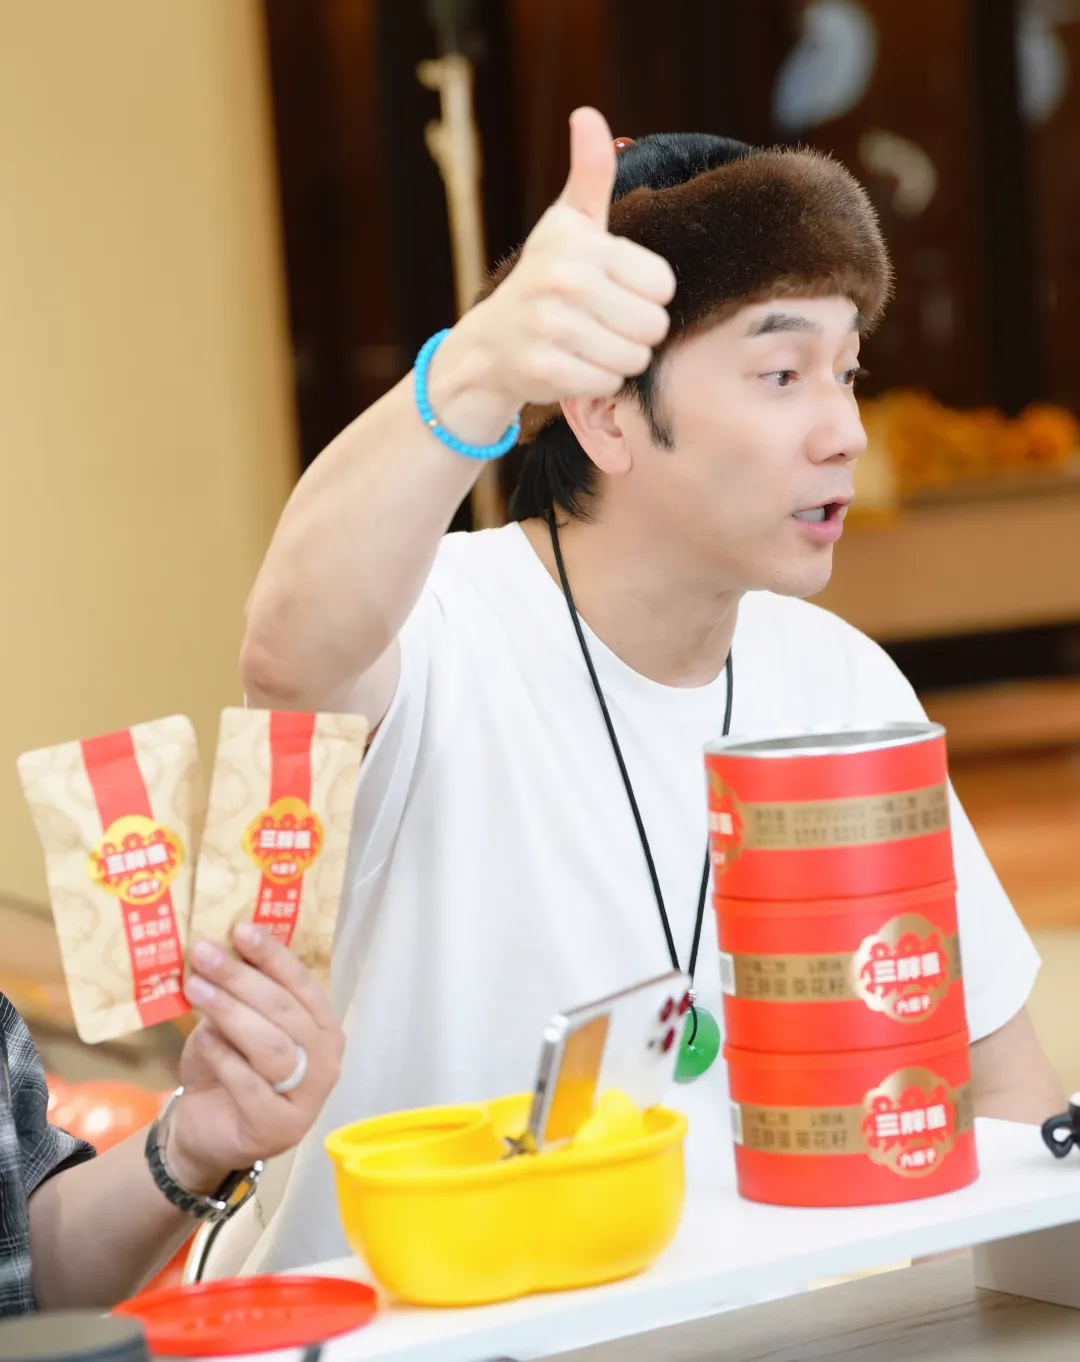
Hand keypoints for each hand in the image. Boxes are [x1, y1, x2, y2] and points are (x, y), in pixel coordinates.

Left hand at [165, 924, 344, 1193]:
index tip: (240, 929)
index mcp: (323, 1025)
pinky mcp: (279, 1127)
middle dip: (241, 978)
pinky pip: (251, 1085)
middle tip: (204, 953)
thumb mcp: (234, 1022)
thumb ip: (241, 993)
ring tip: (196, 989)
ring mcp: (308, 1097)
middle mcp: (326, 1059)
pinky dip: (225, 1057)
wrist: (206, 1130)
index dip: (272, 954)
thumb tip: (223, 944)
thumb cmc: (226, 1066)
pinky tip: (205, 1037)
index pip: (301, 982)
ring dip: (231, 1012)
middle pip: (284, 1010)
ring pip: (271, 1045)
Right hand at [446, 107, 675, 411]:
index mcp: (581, 244)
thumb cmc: (542, 279)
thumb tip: (588, 115)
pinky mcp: (548, 370)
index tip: (616, 289)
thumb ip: (590, 175)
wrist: (488, 345)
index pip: (663, 284)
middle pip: (653, 324)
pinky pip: (609, 383)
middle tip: (604, 323)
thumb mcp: (567, 224)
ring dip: (619, 358)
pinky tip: (575, 364)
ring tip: (590, 343)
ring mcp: (554, 328)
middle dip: (636, 330)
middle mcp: (565, 282)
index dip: (646, 292)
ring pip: (635, 357)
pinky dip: (598, 381)